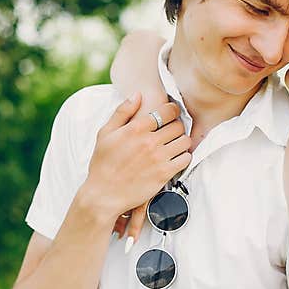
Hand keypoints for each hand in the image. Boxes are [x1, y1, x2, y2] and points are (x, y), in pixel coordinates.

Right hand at [86, 93, 190, 221]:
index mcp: (136, 128)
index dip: (172, 110)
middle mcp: (149, 141)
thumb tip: (138, 94)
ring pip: (184, 141)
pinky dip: (184, 157)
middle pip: (178, 125)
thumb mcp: (105, 133)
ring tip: (175, 143)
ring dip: (182, 141)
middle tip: (173, 130)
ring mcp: (159, 158)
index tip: (172, 114)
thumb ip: (122, 111)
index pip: (167, 111)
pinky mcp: (164, 173)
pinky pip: (185, 159)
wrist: (104, 194)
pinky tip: (176, 157)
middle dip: (177, 126)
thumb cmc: (103, 163)